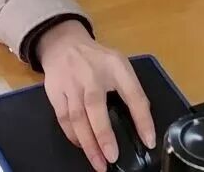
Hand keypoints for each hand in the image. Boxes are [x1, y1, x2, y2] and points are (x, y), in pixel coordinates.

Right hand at [38, 20, 155, 171]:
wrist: (64, 44)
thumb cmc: (97, 60)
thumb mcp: (119, 66)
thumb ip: (131, 90)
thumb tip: (142, 124)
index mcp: (116, 66)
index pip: (133, 94)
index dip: (142, 119)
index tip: (148, 141)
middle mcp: (92, 74)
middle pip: (96, 106)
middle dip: (104, 134)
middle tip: (112, 157)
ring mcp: (71, 83)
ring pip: (77, 117)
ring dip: (87, 142)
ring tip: (98, 162)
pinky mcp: (55, 92)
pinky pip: (63, 118)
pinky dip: (73, 136)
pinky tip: (82, 146)